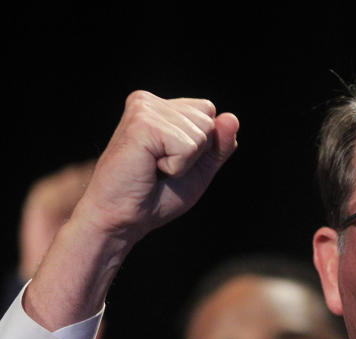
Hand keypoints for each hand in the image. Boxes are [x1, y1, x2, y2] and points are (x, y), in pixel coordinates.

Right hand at [22, 92, 238, 329]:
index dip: (201, 148)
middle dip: (195, 155)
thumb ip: (219, 146)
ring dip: (184, 163)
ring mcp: (143, 109)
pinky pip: (188, 146)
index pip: (209, 114)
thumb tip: (232, 117)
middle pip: (208, 121)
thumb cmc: (155, 198)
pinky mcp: (142, 122)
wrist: (122, 219)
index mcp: (159, 107)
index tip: (169, 163)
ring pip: (201, 134)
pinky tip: (150, 169)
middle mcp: (149, 101)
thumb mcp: (198, 170)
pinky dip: (177, 167)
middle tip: (160, 169)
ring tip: (153, 169)